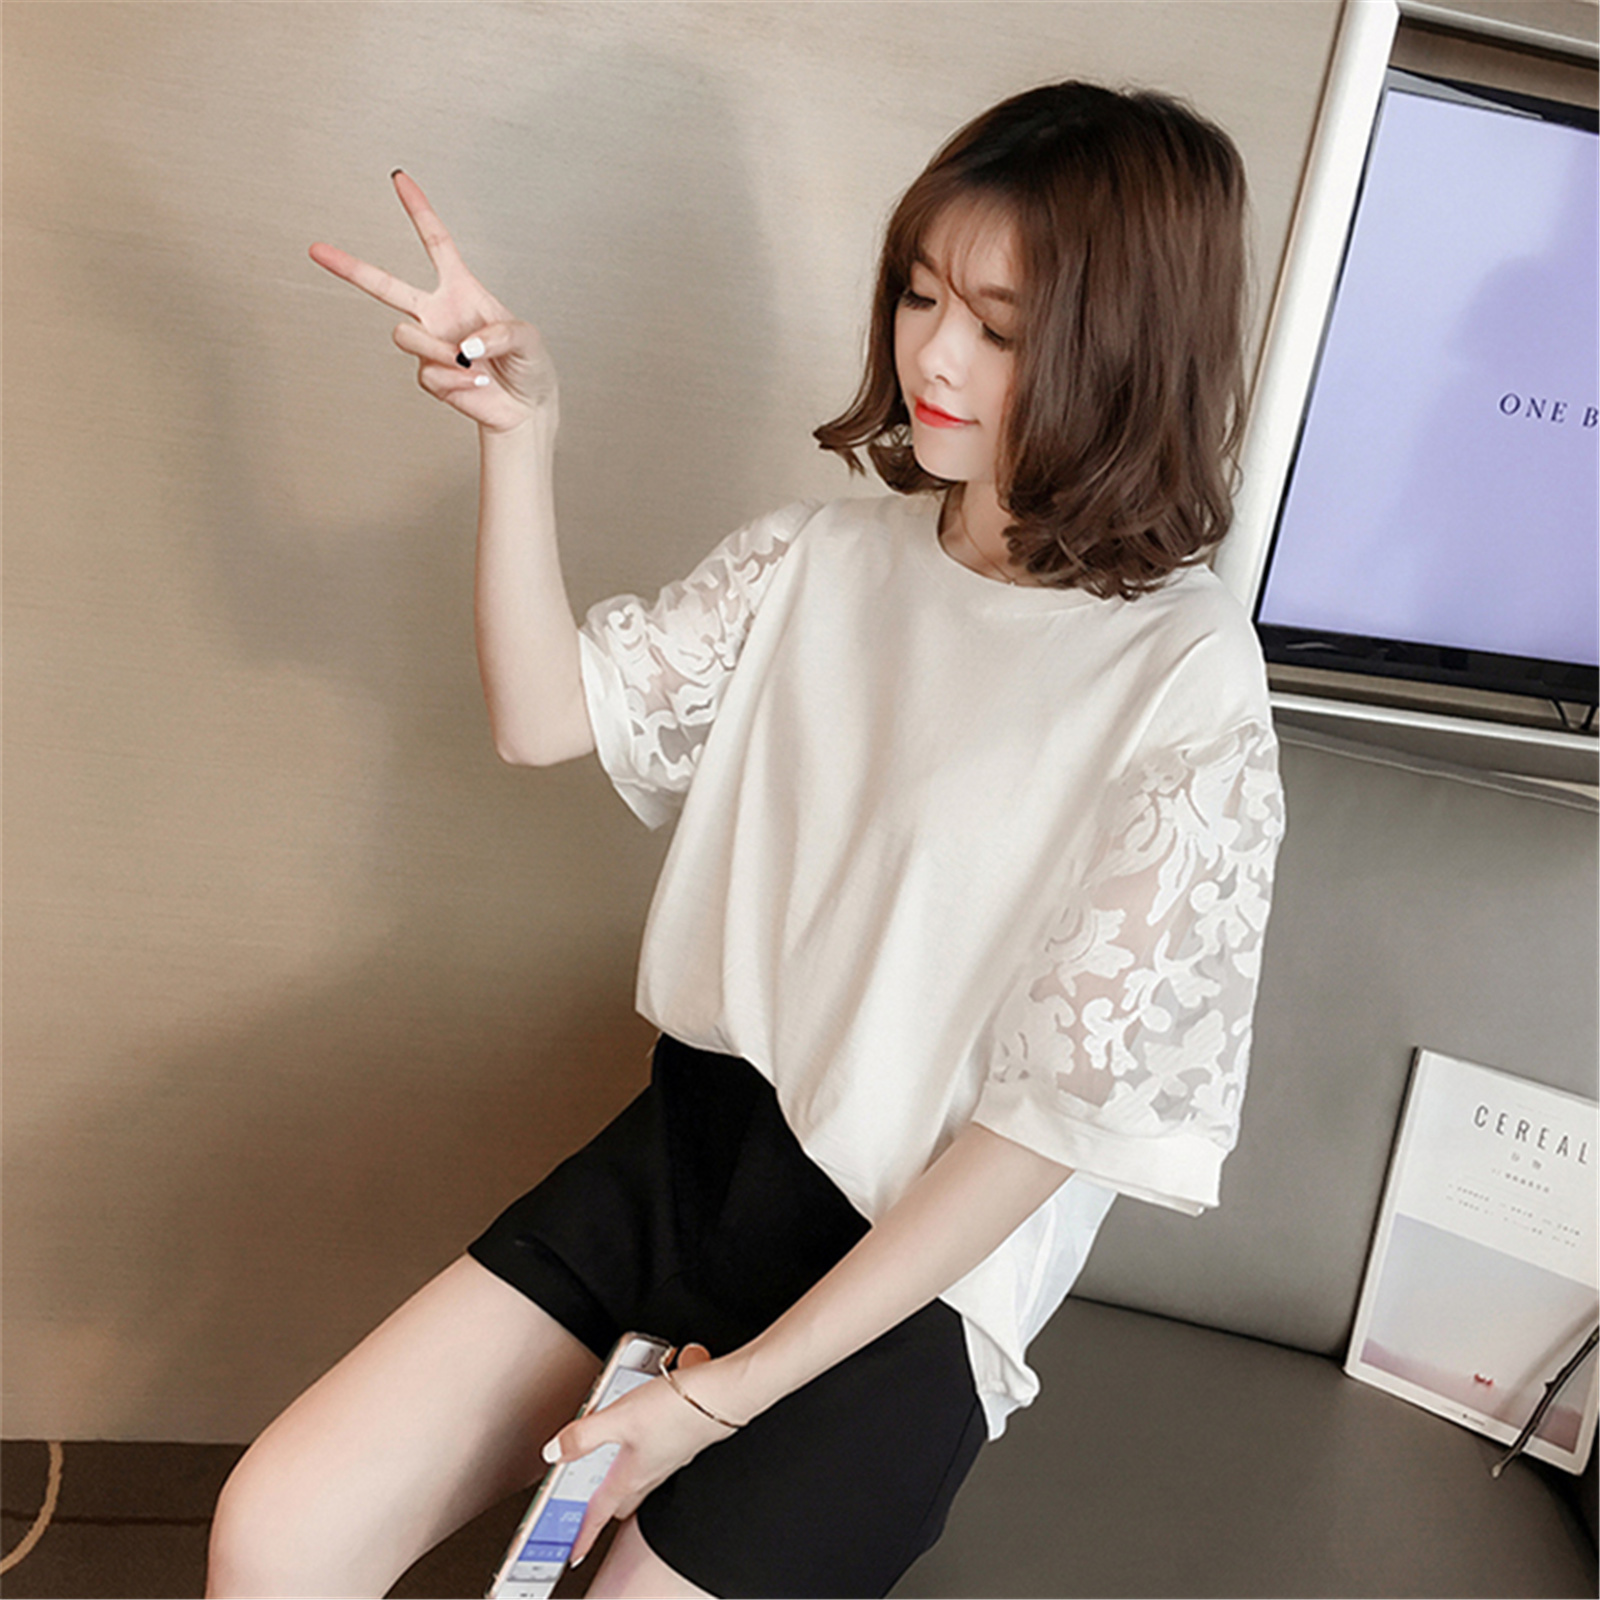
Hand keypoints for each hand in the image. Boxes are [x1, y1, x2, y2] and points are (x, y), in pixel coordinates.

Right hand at [309, 171, 555, 434]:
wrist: (526, 408)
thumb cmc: (530, 366)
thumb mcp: (527, 338)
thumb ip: (499, 334)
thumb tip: (462, 347)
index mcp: (461, 290)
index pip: (435, 242)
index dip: (418, 210)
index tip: (399, 179)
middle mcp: (438, 313)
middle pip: (385, 285)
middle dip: (349, 267)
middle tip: (316, 249)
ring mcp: (430, 344)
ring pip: (403, 335)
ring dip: (437, 350)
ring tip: (468, 363)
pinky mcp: (430, 376)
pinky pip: (428, 373)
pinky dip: (455, 381)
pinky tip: (475, 383)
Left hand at [543, 1344, 739, 1566]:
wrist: (726, 1395)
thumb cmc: (679, 1409)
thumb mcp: (619, 1417)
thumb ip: (584, 1435)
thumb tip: (554, 1453)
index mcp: (631, 1475)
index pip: (600, 1513)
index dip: (584, 1534)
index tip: (574, 1551)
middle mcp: (652, 1471)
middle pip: (621, 1498)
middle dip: (604, 1505)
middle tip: (586, 1505)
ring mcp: (670, 1457)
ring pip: (641, 1477)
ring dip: (624, 1475)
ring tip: (609, 1462)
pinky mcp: (683, 1440)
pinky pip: (659, 1455)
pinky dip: (645, 1448)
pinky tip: (645, 1426)